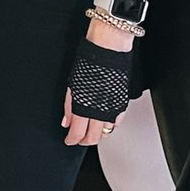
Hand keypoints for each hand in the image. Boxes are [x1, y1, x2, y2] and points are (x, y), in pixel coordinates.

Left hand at [61, 15, 134, 145]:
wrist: (109, 49)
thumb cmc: (89, 61)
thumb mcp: (72, 84)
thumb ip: (69, 106)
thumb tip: (66, 121)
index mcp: (84, 107)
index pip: (77, 133)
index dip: (72, 140)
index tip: (68, 140)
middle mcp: (100, 112)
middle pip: (94, 138)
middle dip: (84, 141)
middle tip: (78, 139)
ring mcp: (113, 109)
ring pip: (106, 132)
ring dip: (98, 134)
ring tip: (90, 130)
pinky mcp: (123, 104)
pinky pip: (117, 122)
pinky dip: (109, 125)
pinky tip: (104, 121)